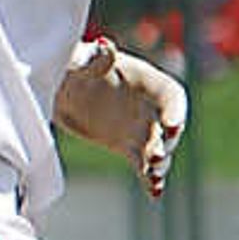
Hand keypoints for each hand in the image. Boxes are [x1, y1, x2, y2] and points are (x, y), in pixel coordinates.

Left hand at [55, 36, 187, 195]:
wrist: (62, 91)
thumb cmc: (75, 67)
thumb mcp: (81, 61)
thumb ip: (95, 57)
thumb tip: (105, 46)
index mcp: (147, 82)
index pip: (172, 97)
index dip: (176, 111)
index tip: (172, 125)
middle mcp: (151, 107)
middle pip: (169, 128)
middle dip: (167, 142)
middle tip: (156, 155)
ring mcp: (142, 129)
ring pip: (160, 150)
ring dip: (160, 163)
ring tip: (154, 174)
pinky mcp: (130, 148)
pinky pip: (146, 166)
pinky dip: (152, 179)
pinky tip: (154, 193)